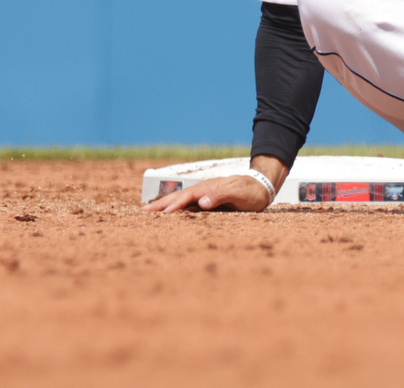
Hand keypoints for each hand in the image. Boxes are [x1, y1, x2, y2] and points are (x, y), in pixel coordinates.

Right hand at [141, 175, 273, 213]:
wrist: (262, 188)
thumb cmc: (252, 191)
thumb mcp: (239, 192)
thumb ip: (221, 196)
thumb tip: (201, 202)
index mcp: (208, 188)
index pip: (186, 197)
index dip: (173, 205)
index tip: (160, 214)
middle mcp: (203, 191)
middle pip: (178, 198)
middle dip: (160, 204)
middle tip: (142, 212)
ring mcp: (204, 197)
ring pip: (181, 203)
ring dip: (165, 208)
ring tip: (148, 214)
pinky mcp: (208, 203)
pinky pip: (188, 207)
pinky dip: (176, 211)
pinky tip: (168, 216)